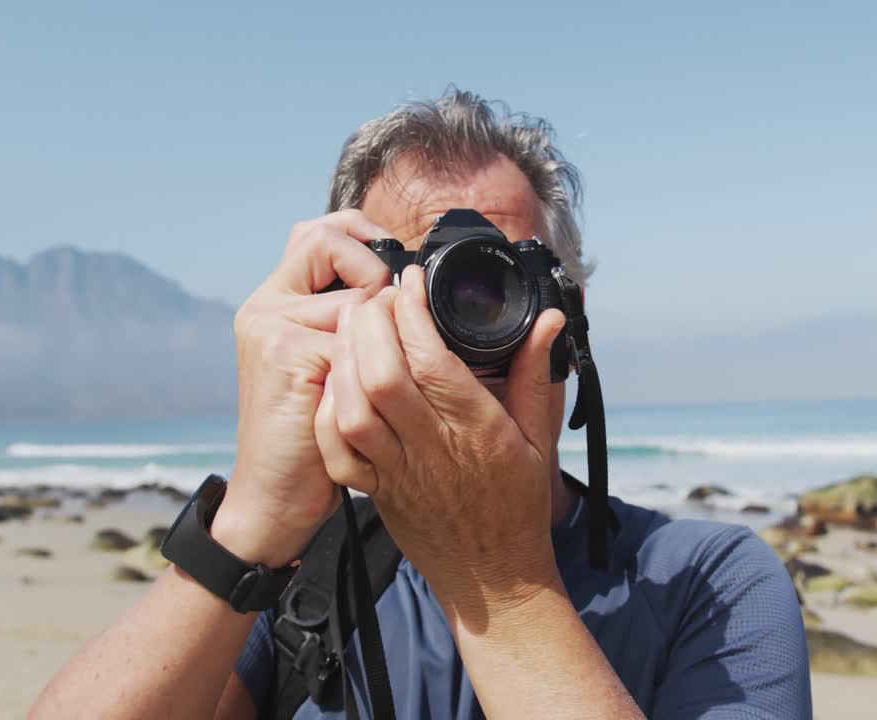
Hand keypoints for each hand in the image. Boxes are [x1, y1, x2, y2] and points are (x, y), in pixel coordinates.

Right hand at [213, 210, 391, 567]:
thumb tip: (399, 289)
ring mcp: (273, 327)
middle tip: (389, 317)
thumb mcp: (328, 369)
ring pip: (356, 293)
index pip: (318, 233)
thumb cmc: (313, 437)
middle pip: (329, 241)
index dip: (360, 238)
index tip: (393, 270)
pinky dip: (376, 364)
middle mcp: (266, 306)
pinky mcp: (288, 353)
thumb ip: (347, 324)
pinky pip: (358, 335)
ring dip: (383, 329)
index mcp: (275, 303)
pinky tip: (364, 397)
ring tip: (375, 374)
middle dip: (373, 270)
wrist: (275, 498)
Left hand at [314, 265, 566, 627]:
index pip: (432, 360)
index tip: (410, 281)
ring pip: (352, 409)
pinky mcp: (373, 493)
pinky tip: (335, 380)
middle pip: (382, 376)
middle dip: (371, 324)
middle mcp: (432, 449)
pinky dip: (327, 411)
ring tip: (351, 326)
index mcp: (477, 430)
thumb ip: (536, 374)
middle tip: (375, 295)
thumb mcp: (539, 437)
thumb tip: (550, 320)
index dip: (412, 312)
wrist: (492, 579)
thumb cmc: (517, 504)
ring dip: (345, 359)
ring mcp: (397, 473)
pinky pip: (335, 451)